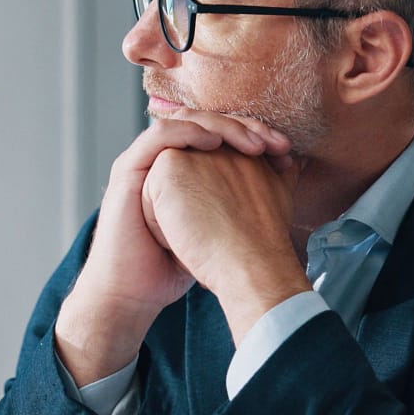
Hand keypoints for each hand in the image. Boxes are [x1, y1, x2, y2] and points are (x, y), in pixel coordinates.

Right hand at [55, 110, 290, 385]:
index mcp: (184, 168)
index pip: (221, 133)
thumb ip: (240, 200)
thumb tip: (286, 179)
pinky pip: (159, 137)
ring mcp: (144, 162)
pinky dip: (189, 133)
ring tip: (253, 143)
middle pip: (206, 121)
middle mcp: (164, 159)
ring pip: (185, 121)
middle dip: (245, 126)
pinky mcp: (127, 170)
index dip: (254, 134)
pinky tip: (213, 143)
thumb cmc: (173, 266)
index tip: (285, 150)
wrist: (133, 294)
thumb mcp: (217, 228)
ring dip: (222, 126)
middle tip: (274, 142)